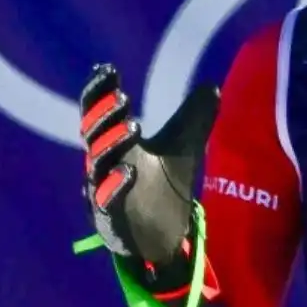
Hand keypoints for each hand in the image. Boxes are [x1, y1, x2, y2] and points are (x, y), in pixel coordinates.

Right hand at [78, 65, 220, 293]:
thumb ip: (194, 118)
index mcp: (114, 145)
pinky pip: (106, 202)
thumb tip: (212, 86)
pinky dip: (115, 186)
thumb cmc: (165, 189)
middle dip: (105, 114)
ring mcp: (102, 193)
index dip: (99, 92)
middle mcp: (103, 166)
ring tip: (133, 126)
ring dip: (111, 145)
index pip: (98, 114)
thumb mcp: (183, 149)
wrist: (165, 237)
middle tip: (123, 95)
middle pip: (94, 136)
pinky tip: (130, 171)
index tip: (108, 69)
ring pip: (98, 166)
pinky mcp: (110, 219)